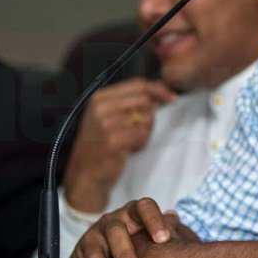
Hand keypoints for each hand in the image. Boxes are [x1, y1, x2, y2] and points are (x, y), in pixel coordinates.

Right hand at [63, 78, 176, 211]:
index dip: (158, 89)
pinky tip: (128, 150)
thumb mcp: (109, 117)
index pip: (137, 84)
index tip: (172, 97)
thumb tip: (159, 92)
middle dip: (150, 117)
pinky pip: (142, 135)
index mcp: (100, 98)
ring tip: (129, 142)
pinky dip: (140, 144)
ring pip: (146, 119)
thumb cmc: (100, 145)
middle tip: (139, 132)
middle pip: (145, 101)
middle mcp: (101, 108)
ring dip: (144, 133)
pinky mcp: (113, 141)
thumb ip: (132, 103)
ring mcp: (106, 124)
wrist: (84, 173)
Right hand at [69, 197, 188, 257]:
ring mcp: (94, 236)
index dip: (154, 221)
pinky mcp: (79, 255)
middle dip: (124, 255)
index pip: (145, 208)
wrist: (114, 251)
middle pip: (116, 232)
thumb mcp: (157, 235)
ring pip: (95, 254)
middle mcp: (112, 221)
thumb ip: (169, 229)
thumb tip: (174, 219)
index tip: (164, 239)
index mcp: (134, 212)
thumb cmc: (143, 243)